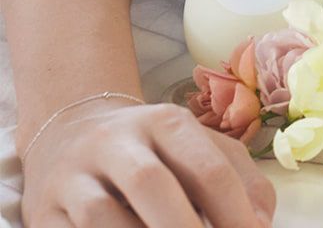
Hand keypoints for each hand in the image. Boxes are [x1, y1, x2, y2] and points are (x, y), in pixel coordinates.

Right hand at [20, 100, 275, 226]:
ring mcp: (74, 176)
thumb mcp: (197, 146)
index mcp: (165, 122)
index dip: (234, 210)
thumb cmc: (152, 150)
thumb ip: (238, 177)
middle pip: (151, 184)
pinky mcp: (42, 211)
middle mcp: (117, 142)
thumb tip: (261, 223)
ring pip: (101, 216)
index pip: (206, 166)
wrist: (70, 133)